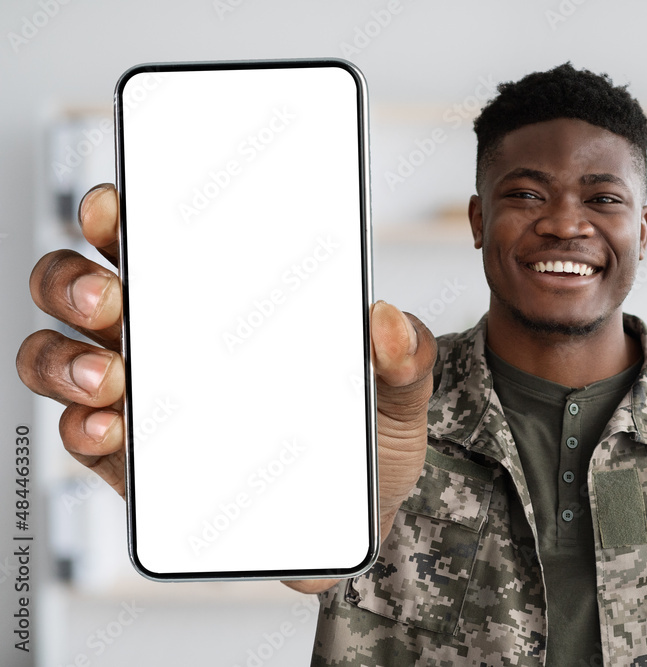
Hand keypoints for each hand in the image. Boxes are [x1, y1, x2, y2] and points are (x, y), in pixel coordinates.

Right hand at [15, 183, 436, 593]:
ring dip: (64, 359)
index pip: (147, 240)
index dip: (113, 214)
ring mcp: (139, 397)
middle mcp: (161, 336)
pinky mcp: (133, 462)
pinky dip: (82, 429)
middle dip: (75, 282)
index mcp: (215, 297)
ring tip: (111, 377)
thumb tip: (387, 320)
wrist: (361, 509)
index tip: (115, 209)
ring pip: (59, 358)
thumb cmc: (366, 426)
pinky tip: (111, 430)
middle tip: (112, 298)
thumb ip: (406, 354)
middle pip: (80, 289)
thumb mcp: (398, 386)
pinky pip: (82, 436)